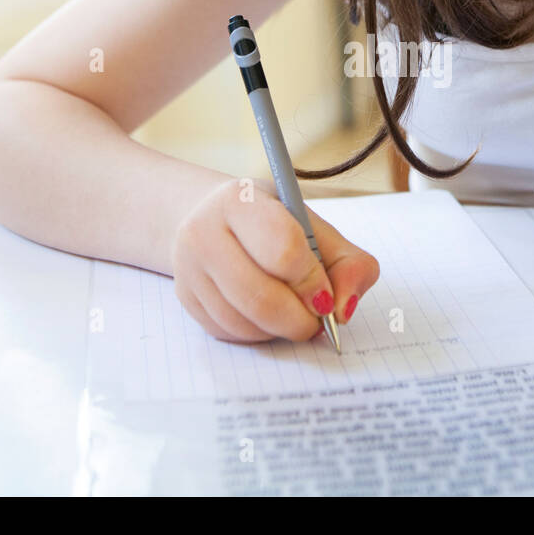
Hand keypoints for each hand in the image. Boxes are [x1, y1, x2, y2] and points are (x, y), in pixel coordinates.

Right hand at [170, 179, 379, 342]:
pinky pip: (229, 332)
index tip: (326, 295)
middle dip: (300, 320)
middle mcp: (204, 231)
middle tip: (317, 319)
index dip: (312, 282)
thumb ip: (347, 263)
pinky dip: (258, 334)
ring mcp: (188, 267)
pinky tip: (267, 315)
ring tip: (294, 313)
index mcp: (240, 200)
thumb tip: (343, 309)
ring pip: (244, 322)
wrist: (211, 216)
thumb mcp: (315, 227)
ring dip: (280, 330)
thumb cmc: (272, 222)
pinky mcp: (185, 297)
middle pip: (260, 297)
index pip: (283, 250)